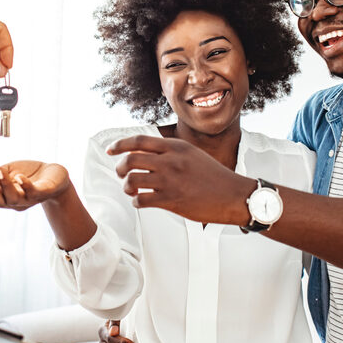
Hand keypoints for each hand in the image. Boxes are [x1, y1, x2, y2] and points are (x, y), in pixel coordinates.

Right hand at [0, 160, 69, 210]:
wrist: (56, 174)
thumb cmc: (31, 173)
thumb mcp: (11, 170)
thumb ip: (0, 173)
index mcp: (7, 197)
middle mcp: (17, 202)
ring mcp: (30, 199)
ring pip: (14, 199)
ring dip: (5, 186)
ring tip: (0, 172)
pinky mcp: (44, 193)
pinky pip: (34, 193)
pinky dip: (26, 186)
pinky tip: (19, 177)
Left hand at [108, 134, 252, 223]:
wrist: (232, 195)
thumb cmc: (214, 176)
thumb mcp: (192, 154)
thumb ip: (171, 152)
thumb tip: (146, 153)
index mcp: (176, 147)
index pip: (139, 141)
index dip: (120, 145)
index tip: (110, 150)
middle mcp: (170, 161)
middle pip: (130, 159)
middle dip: (120, 167)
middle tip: (121, 173)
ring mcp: (170, 181)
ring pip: (132, 180)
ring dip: (126, 186)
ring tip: (132, 189)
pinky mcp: (171, 200)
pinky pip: (141, 200)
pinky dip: (136, 201)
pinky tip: (142, 201)